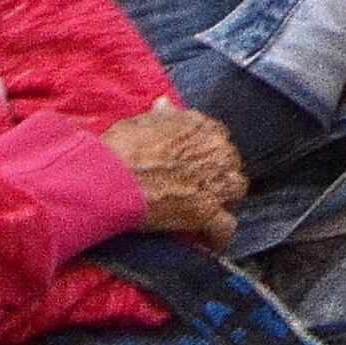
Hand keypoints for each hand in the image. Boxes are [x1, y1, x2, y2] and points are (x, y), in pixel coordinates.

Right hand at [100, 103, 244, 248]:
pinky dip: (218, 236)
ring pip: (235, 189)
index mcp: (204, 127)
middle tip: (196, 184)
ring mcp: (215, 182)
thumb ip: (162, 116)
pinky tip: (210, 240)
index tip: (193, 160)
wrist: (111, 177)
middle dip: (215, 172)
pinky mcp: (207, 212)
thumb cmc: (121, 148)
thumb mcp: (141, 123)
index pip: (217, 137)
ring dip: (223, 196)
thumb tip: (166, 104)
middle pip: (229, 163)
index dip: (205, 151)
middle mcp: (217, 151)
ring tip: (207, 205)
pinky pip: (225, 228)